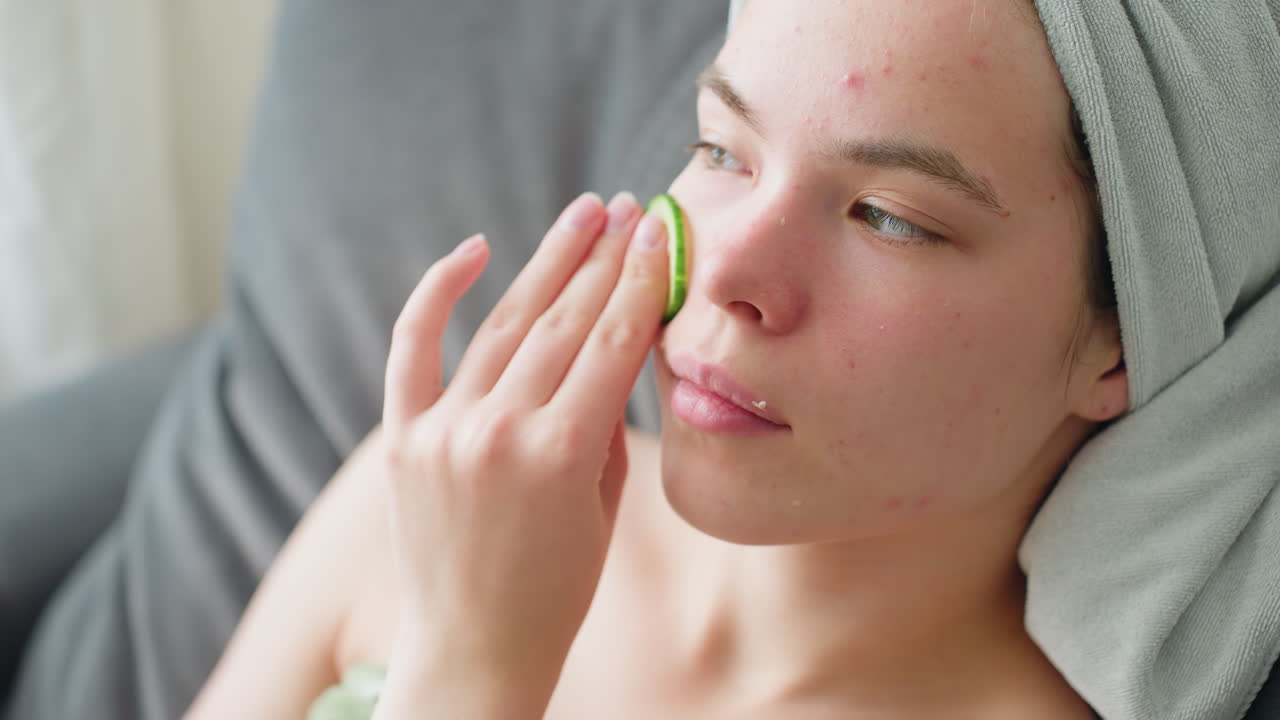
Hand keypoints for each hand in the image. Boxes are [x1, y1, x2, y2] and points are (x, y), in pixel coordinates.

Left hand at [374, 191, 666, 716]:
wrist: (472, 649)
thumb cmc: (558, 590)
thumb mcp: (604, 506)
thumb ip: (607, 421)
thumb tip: (617, 341)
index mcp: (559, 457)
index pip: (610, 344)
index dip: (638, 281)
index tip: (658, 232)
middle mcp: (497, 433)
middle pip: (562, 321)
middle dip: (602, 259)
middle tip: (629, 210)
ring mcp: (443, 431)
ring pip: (503, 324)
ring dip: (546, 262)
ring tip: (581, 216)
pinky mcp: (401, 437)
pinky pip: (415, 346)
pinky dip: (439, 291)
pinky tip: (474, 249)